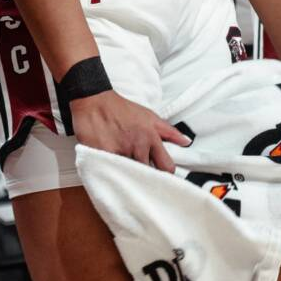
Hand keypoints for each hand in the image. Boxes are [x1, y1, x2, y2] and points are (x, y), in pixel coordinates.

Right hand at [70, 88, 189, 171]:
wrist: (94, 101)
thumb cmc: (121, 109)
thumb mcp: (149, 116)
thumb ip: (169, 131)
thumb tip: (186, 142)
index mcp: (151, 138)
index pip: (166, 166)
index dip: (166, 175)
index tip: (164, 179)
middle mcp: (137, 146)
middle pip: (147, 175)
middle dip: (146, 178)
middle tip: (143, 179)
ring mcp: (120, 152)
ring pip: (129, 176)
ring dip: (128, 177)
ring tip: (125, 174)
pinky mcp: (102, 155)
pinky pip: (111, 173)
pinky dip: (111, 174)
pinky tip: (111, 171)